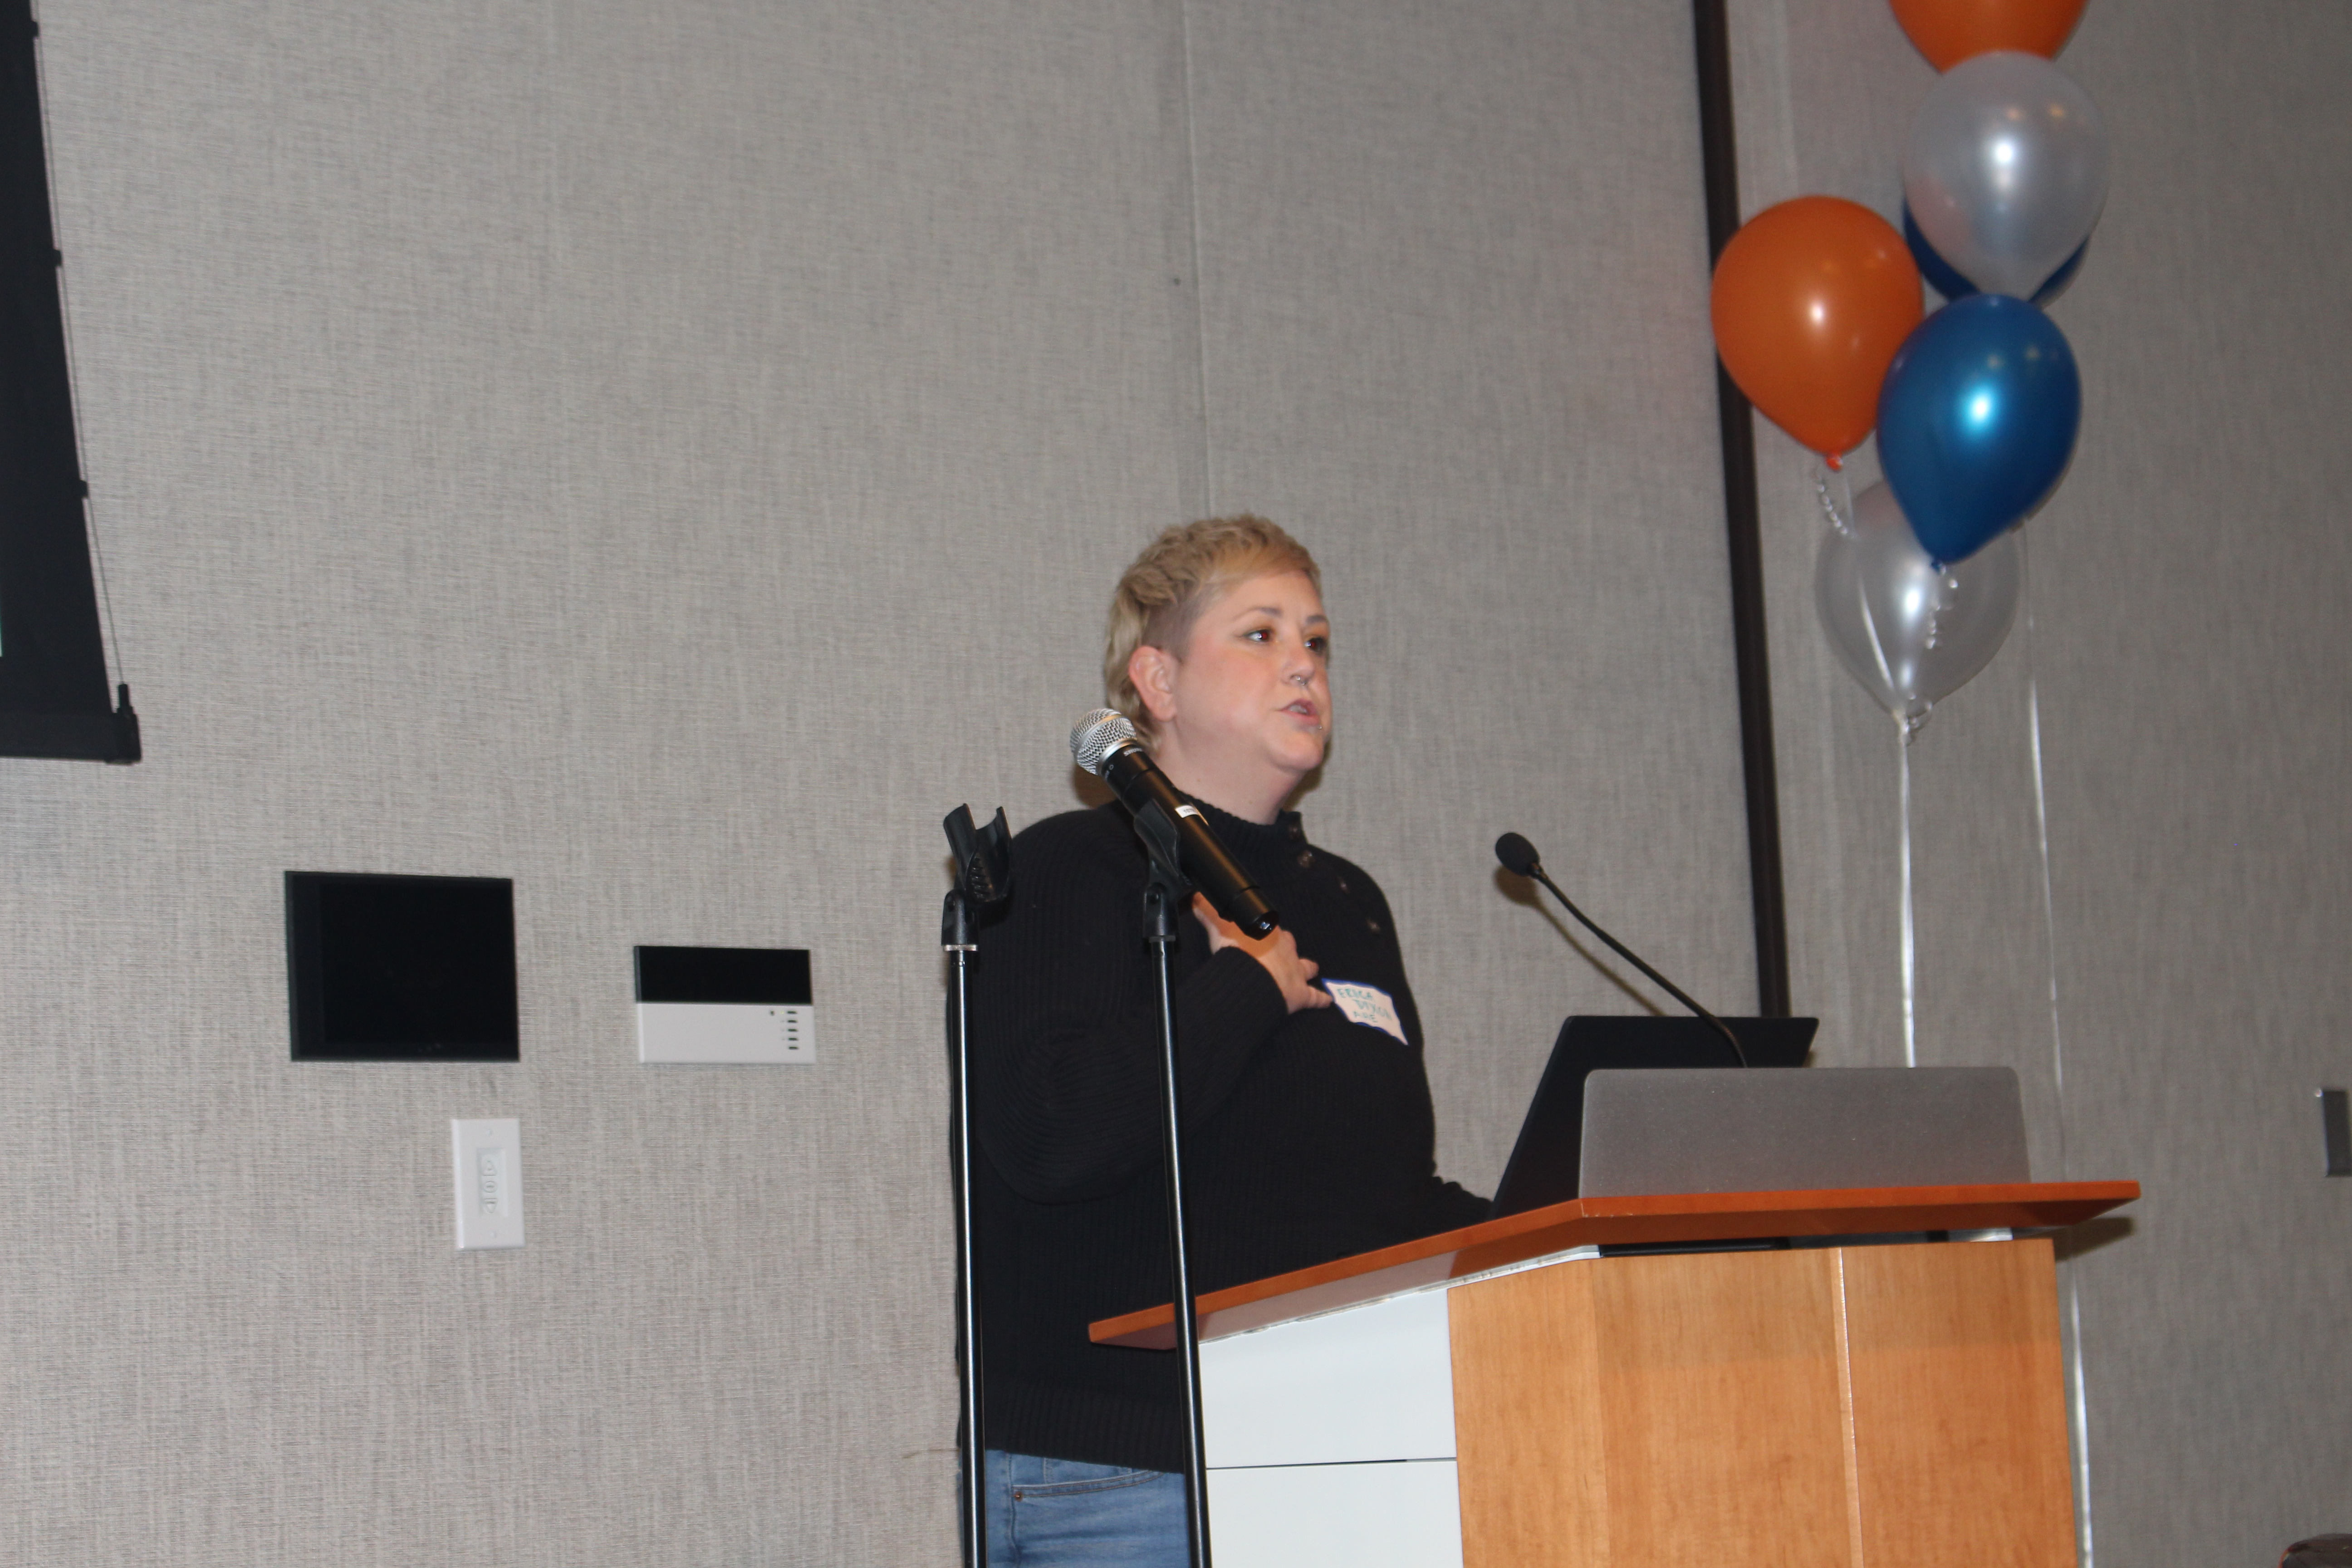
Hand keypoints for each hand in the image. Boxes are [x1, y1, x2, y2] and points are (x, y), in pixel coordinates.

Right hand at [1192, 894, 1331, 1013]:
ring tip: (1313, 969)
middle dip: (1287, 946)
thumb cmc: (1237, 949)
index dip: (1264, 930)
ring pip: (1307, 967)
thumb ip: (1208, 910)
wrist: (1250, 977)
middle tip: (1282, 950)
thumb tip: (1197, 896)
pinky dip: (1320, 999)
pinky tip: (1327, 1001)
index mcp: (1268, 933)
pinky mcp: (1300, 994)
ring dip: (1309, 968)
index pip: (1269, 927)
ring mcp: (1295, 972)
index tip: (1259, 932)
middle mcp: (1286, 950)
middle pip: (1290, 944)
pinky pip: (1315, 997)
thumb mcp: (1219, 924)